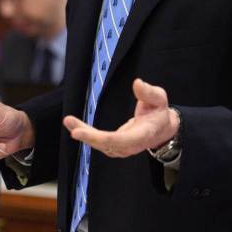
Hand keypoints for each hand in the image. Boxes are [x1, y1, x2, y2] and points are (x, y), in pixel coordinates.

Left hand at [63, 78, 178, 157]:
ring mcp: (123, 148)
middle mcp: (131, 145)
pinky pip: (100, 142)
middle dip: (87, 136)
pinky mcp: (116, 146)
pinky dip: (87, 134)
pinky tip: (75, 125)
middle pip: (106, 144)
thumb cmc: (160, 112)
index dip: (99, 138)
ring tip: (69, 121)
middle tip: (69, 123)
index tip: (79, 133)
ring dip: (84, 134)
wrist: (163, 129)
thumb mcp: (159, 98)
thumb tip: (137, 83)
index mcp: (143, 134)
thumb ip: (149, 92)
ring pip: (100, 145)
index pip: (119, 140)